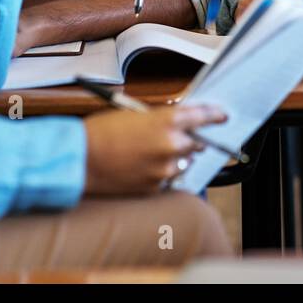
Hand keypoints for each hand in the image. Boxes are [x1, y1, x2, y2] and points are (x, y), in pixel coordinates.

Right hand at [83, 103, 228, 194]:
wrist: (79, 159)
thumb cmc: (101, 132)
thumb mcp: (134, 114)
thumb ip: (160, 119)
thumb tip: (179, 122)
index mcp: (167, 121)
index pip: (203, 116)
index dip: (215, 116)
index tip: (222, 116)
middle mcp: (171, 145)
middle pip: (198, 142)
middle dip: (192, 139)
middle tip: (179, 137)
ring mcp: (164, 169)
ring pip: (184, 162)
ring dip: (175, 158)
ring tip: (150, 153)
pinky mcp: (155, 187)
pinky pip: (167, 179)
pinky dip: (161, 173)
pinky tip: (142, 167)